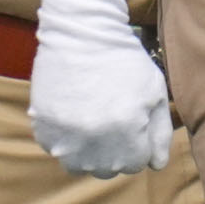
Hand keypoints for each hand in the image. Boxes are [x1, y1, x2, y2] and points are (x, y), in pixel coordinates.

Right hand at [30, 29, 173, 178]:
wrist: (81, 35)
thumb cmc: (124, 61)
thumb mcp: (155, 92)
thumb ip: (160, 133)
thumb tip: (156, 165)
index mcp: (126, 133)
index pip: (136, 164)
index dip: (137, 144)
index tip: (132, 122)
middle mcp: (94, 143)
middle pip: (109, 169)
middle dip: (115, 151)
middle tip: (111, 119)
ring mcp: (65, 139)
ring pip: (81, 165)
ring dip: (89, 151)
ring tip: (91, 120)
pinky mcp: (43, 131)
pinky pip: (57, 150)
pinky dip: (66, 140)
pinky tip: (73, 113)